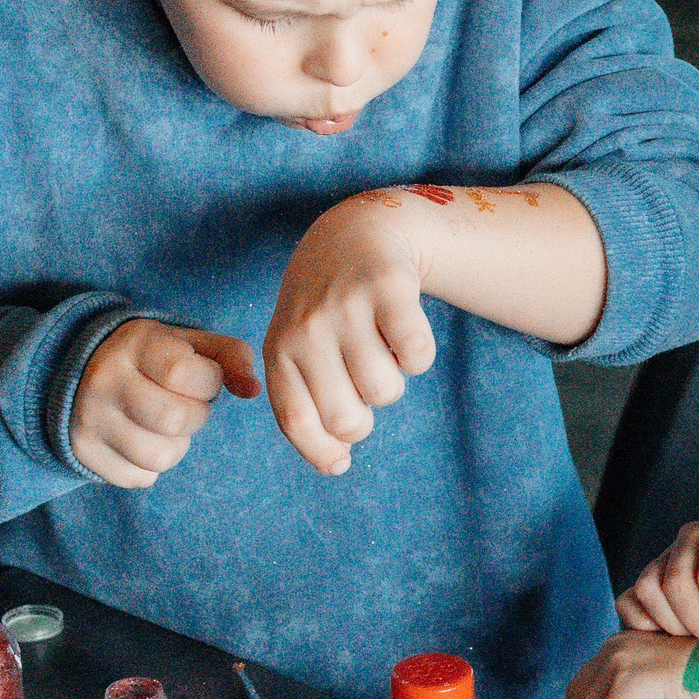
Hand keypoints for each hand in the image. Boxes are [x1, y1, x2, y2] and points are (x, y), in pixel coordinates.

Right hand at [70, 319, 261, 487]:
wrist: (82, 370)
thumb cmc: (154, 357)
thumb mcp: (189, 342)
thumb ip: (230, 357)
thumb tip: (252, 390)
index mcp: (134, 344)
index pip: (183, 373)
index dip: (208, 382)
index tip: (202, 378)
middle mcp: (104, 380)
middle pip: (175, 420)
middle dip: (196, 415)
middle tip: (185, 403)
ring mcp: (89, 419)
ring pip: (161, 457)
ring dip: (177, 445)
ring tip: (164, 423)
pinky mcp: (84, 453)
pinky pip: (140, 478)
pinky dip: (151, 465)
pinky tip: (142, 438)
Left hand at [264, 196, 437, 473]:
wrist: (356, 233)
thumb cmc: (327, 309)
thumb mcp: (299, 348)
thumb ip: (307, 405)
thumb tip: (337, 466)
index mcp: (279, 349)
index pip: (297, 421)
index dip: (322, 453)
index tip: (341, 461)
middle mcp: (306, 329)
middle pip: (347, 420)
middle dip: (364, 418)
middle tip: (361, 388)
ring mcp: (345, 306)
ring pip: (385, 391)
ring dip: (393, 381)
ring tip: (379, 350)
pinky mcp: (387, 286)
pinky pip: (417, 354)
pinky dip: (419, 355)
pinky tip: (403, 333)